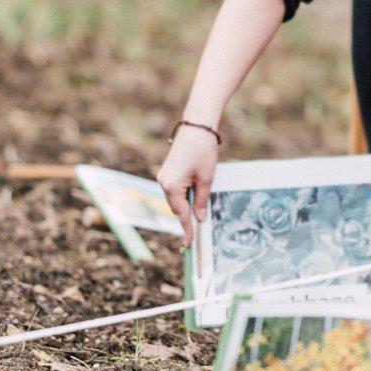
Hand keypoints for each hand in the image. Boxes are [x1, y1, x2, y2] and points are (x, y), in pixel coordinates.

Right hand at [156, 125, 219, 243]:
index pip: (180, 214)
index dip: (187, 229)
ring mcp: (163, 176)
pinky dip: (183, 196)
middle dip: (187, 217)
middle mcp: (163, 182)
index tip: (190, 243)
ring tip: (199, 210)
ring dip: (185, 205)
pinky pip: (174, 190)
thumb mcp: (206, 178)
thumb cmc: (203, 151)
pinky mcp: (167, 172)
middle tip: (199, 228)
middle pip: (176, 208)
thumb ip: (201, 200)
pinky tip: (194, 195)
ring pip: (175, 199)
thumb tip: (199, 218)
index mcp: (172, 186)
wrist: (197, 127)